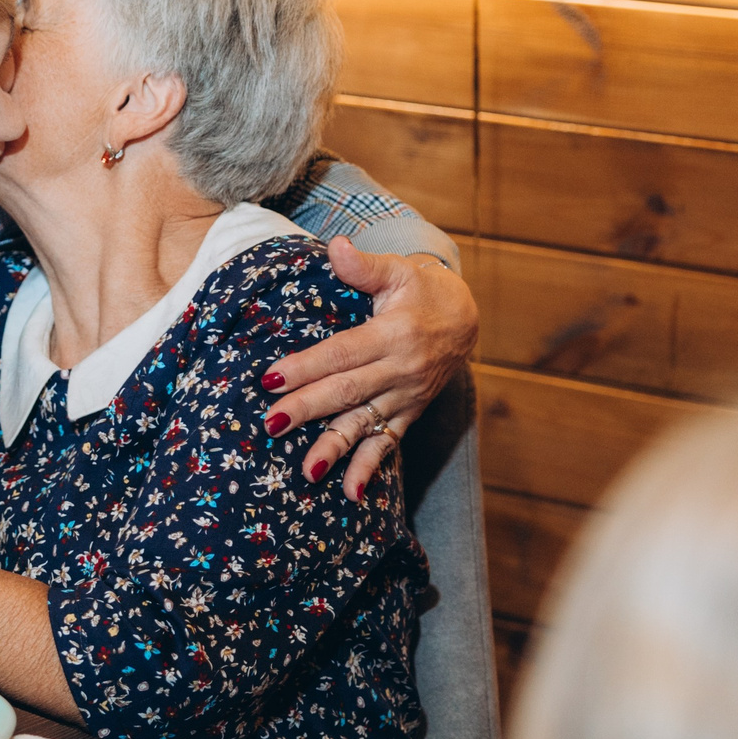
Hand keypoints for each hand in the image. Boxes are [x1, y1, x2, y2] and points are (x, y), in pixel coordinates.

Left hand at [264, 241, 477, 501]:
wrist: (466, 317)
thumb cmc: (420, 289)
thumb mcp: (398, 270)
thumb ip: (365, 266)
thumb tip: (336, 246)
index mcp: (394, 334)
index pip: (343, 353)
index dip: (308, 366)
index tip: (272, 378)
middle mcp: (401, 370)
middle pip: (347, 392)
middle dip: (308, 410)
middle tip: (271, 424)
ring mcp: (406, 396)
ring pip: (365, 425)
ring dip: (335, 448)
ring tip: (307, 471)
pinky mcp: (409, 413)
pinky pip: (389, 444)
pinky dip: (371, 469)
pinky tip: (350, 493)